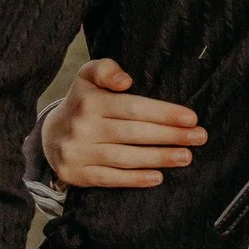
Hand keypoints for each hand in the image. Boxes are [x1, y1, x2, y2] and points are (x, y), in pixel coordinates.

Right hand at [42, 59, 207, 188]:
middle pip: (133, 133)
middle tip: (199, 137)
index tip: (191, 118)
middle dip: (169, 136)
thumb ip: (106, 69)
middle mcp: (83, 127)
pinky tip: (158, 177)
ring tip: (185, 157)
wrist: (49, 136)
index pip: (133, 108)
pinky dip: (135, 179)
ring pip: (124, 157)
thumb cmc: (82, 102)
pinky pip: (109, 178)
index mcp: (90, 101)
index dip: (164, 113)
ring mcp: (79, 153)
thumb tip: (126, 80)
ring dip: (158, 158)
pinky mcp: (77, 175)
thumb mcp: (88, 77)